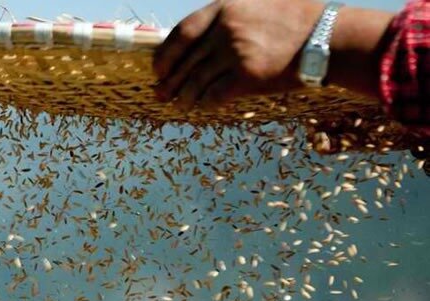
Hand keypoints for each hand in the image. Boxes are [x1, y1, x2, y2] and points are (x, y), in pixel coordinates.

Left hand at [153, 0, 325, 108]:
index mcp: (224, 8)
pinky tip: (202, 106)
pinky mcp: (247, 77)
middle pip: (185, 61)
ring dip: (184, 96)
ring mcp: (235, 54)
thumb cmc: (294, 20)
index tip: (158, 68)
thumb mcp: (256, 3)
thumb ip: (227, 16)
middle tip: (160, 92)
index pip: (181, 34)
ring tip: (178, 103)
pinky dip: (205, 103)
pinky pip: (214, 95)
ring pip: (196, 81)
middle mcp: (225, 30)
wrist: (326, 37)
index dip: (165, 55)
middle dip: (169, 80)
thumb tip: (196, 41)